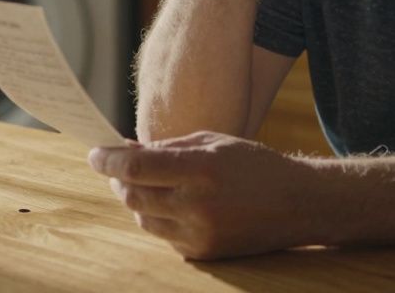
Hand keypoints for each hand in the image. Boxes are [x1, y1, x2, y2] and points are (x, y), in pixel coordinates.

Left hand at [88, 132, 318, 259]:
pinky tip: (169, 203)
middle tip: (113, 165)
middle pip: (133, 195)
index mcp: (201, 169)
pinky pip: (163, 235)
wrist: (298, 204)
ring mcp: (199, 234)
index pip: (136, 167)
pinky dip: (158, 217)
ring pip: (143, 218)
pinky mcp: (203, 253)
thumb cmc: (254, 165)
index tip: (95, 153)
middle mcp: (197, 205)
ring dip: (135, 199)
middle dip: (117, 178)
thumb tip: (125, 150)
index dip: (107, 160)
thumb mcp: (212, 142)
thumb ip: (167, 148)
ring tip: (143, 182)